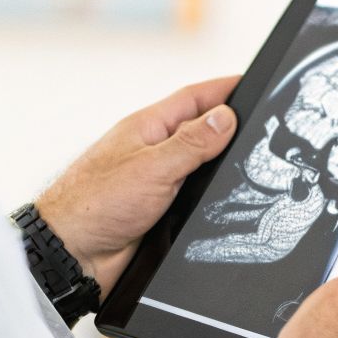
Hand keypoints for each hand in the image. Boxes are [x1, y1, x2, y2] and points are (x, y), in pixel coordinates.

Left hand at [36, 76, 240, 293]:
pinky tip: (230, 197)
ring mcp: (158, 179)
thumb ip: (192, 143)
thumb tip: (226, 117)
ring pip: (201, 164)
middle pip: (202, 130)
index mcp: (148, 128)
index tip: (254, 83)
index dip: (224, 89)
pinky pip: (194, 194)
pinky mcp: (161, 209)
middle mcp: (154, 151)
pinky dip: (212, 193)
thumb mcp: (152, 167)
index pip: (194, 98)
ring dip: (222, 163)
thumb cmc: (93, 205)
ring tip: (255, 161)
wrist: (72, 254)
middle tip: (265, 125)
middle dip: (231, 125)